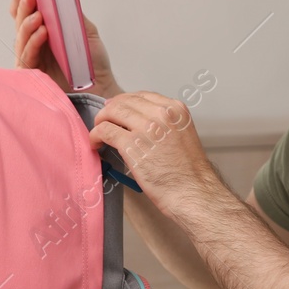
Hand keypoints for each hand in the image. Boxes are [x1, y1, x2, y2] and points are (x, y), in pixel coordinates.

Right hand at [10, 0, 120, 97]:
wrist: (102, 88)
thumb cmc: (92, 63)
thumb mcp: (85, 32)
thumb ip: (72, 15)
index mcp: (44, 31)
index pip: (26, 12)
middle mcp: (34, 44)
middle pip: (20, 22)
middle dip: (23, 6)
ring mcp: (32, 60)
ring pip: (21, 39)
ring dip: (27, 24)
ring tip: (38, 13)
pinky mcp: (33, 77)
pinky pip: (27, 58)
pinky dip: (33, 44)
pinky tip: (42, 32)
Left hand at [88, 91, 220, 222]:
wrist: (192, 192)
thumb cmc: (188, 172)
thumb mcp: (181, 134)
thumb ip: (163, 123)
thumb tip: (136, 121)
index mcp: (175, 109)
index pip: (142, 95)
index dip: (125, 102)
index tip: (117, 110)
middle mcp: (161, 113)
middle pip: (124, 101)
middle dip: (110, 111)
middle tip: (103, 121)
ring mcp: (146, 128)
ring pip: (112, 112)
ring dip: (100, 122)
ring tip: (98, 134)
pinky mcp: (132, 145)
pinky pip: (105, 131)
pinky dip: (96, 135)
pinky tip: (96, 144)